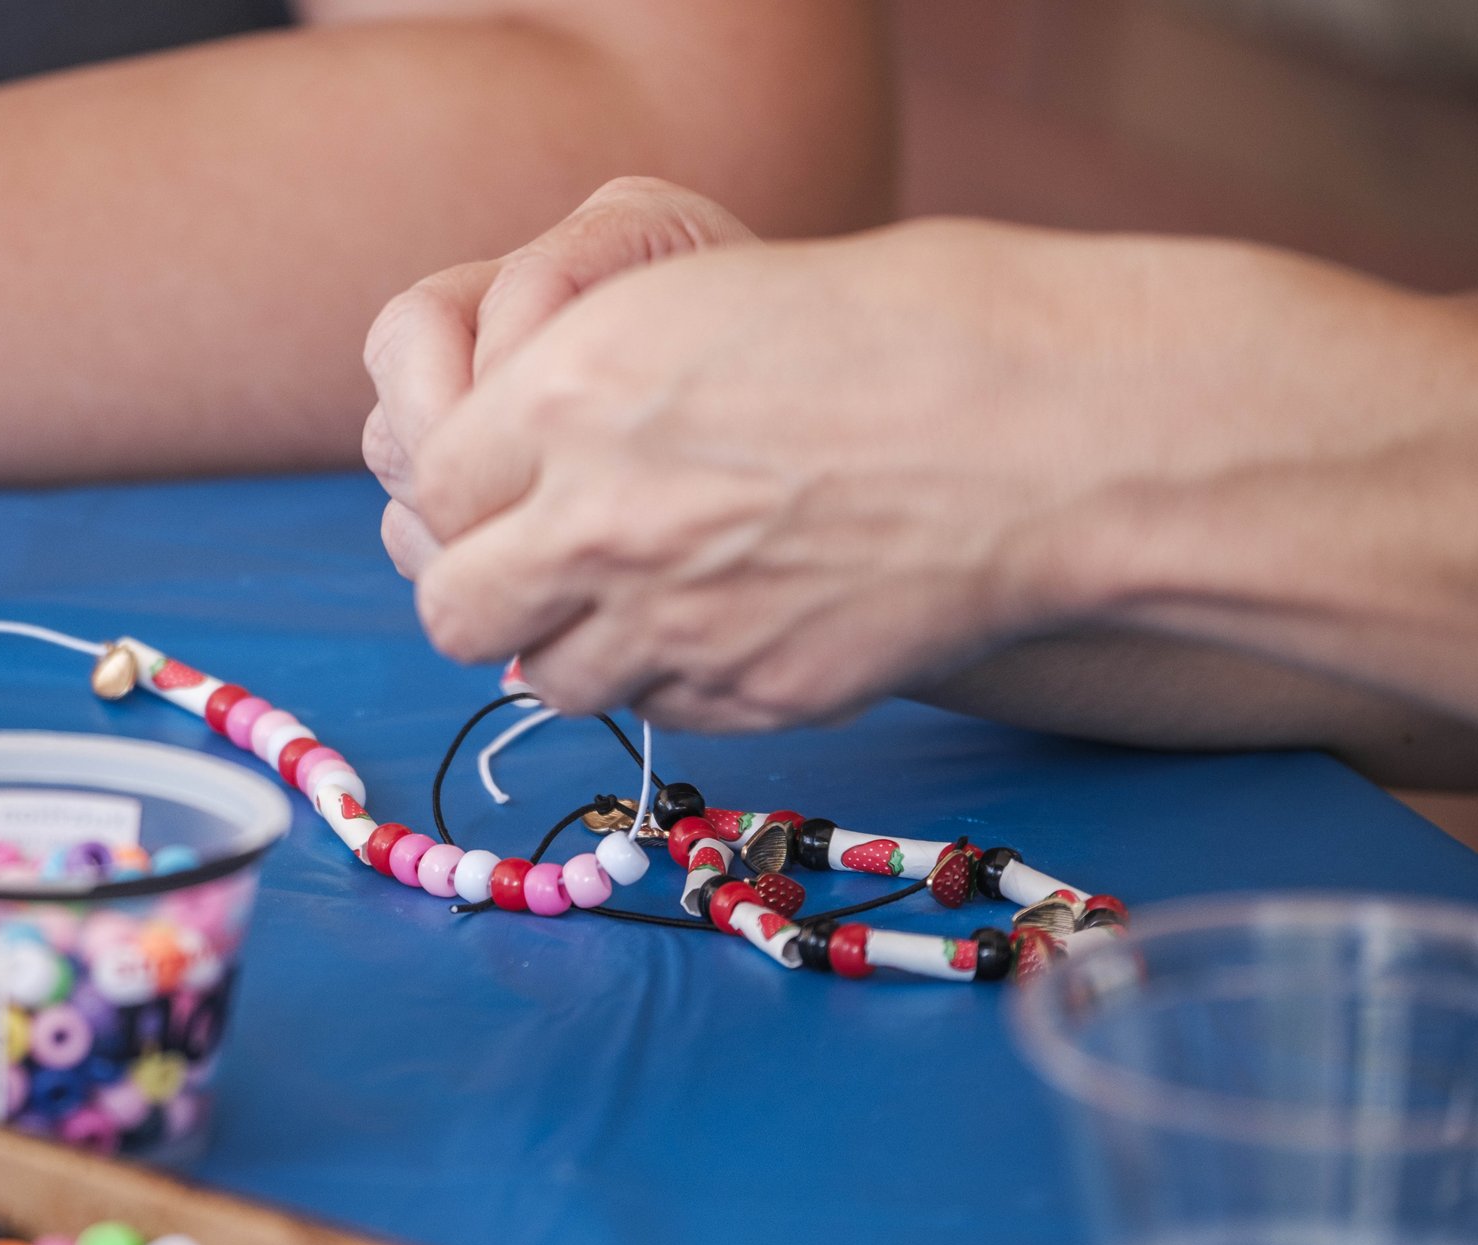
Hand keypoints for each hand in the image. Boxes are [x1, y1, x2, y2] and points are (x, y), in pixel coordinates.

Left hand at [393, 218, 1477, 730]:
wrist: (1051, 432)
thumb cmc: (899, 329)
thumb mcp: (703, 304)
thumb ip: (580, 392)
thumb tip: (515, 469)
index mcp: (573, 393)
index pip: (426, 487)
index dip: (459, 496)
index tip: (502, 490)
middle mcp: (601, 519)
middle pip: (455, 609)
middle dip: (485, 588)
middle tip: (540, 565)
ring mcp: (676, 622)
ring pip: (548, 676)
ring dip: (574, 642)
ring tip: (643, 592)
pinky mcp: (752, 694)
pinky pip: (656, 707)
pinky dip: (669, 677)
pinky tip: (730, 619)